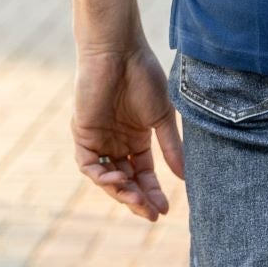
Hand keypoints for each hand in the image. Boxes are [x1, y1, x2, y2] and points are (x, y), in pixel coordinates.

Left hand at [72, 41, 184, 220]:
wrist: (120, 52)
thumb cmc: (143, 77)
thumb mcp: (161, 118)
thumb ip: (170, 148)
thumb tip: (185, 177)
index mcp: (136, 139)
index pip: (143, 174)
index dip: (153, 193)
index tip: (166, 210)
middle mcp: (116, 142)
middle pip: (126, 181)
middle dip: (138, 200)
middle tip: (151, 214)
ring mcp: (99, 139)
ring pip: (107, 178)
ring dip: (121, 192)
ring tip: (137, 200)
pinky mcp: (83, 134)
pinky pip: (89, 165)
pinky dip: (102, 177)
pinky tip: (118, 181)